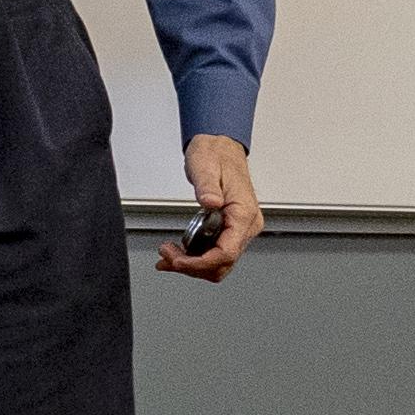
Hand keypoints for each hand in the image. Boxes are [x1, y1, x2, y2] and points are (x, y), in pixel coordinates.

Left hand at [156, 135, 261, 281]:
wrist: (220, 148)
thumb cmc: (215, 155)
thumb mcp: (205, 167)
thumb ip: (207, 187)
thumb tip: (211, 202)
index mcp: (244, 213)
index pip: (227, 252)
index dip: (201, 262)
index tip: (179, 261)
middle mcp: (246, 225)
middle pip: (223, 263)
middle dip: (193, 266)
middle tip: (167, 257)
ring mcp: (239, 229)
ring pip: (219, 264)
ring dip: (193, 265)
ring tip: (168, 255)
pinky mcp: (230, 230)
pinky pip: (215, 253)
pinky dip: (196, 258)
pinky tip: (177, 254)